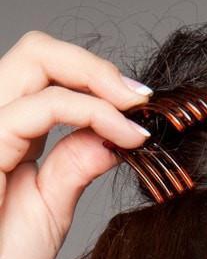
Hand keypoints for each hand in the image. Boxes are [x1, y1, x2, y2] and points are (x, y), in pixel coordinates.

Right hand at [0, 30, 153, 258]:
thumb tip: (114, 137)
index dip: (95, 81)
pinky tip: (125, 134)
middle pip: (38, 52)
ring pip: (37, 58)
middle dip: (97, 67)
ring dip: (98, 77)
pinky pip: (42, 107)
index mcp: (8, 133)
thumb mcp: (50, 206)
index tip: (141, 108)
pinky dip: (92, 111)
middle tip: (141, 98)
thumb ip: (74, 164)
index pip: (47, 78)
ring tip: (137, 110)